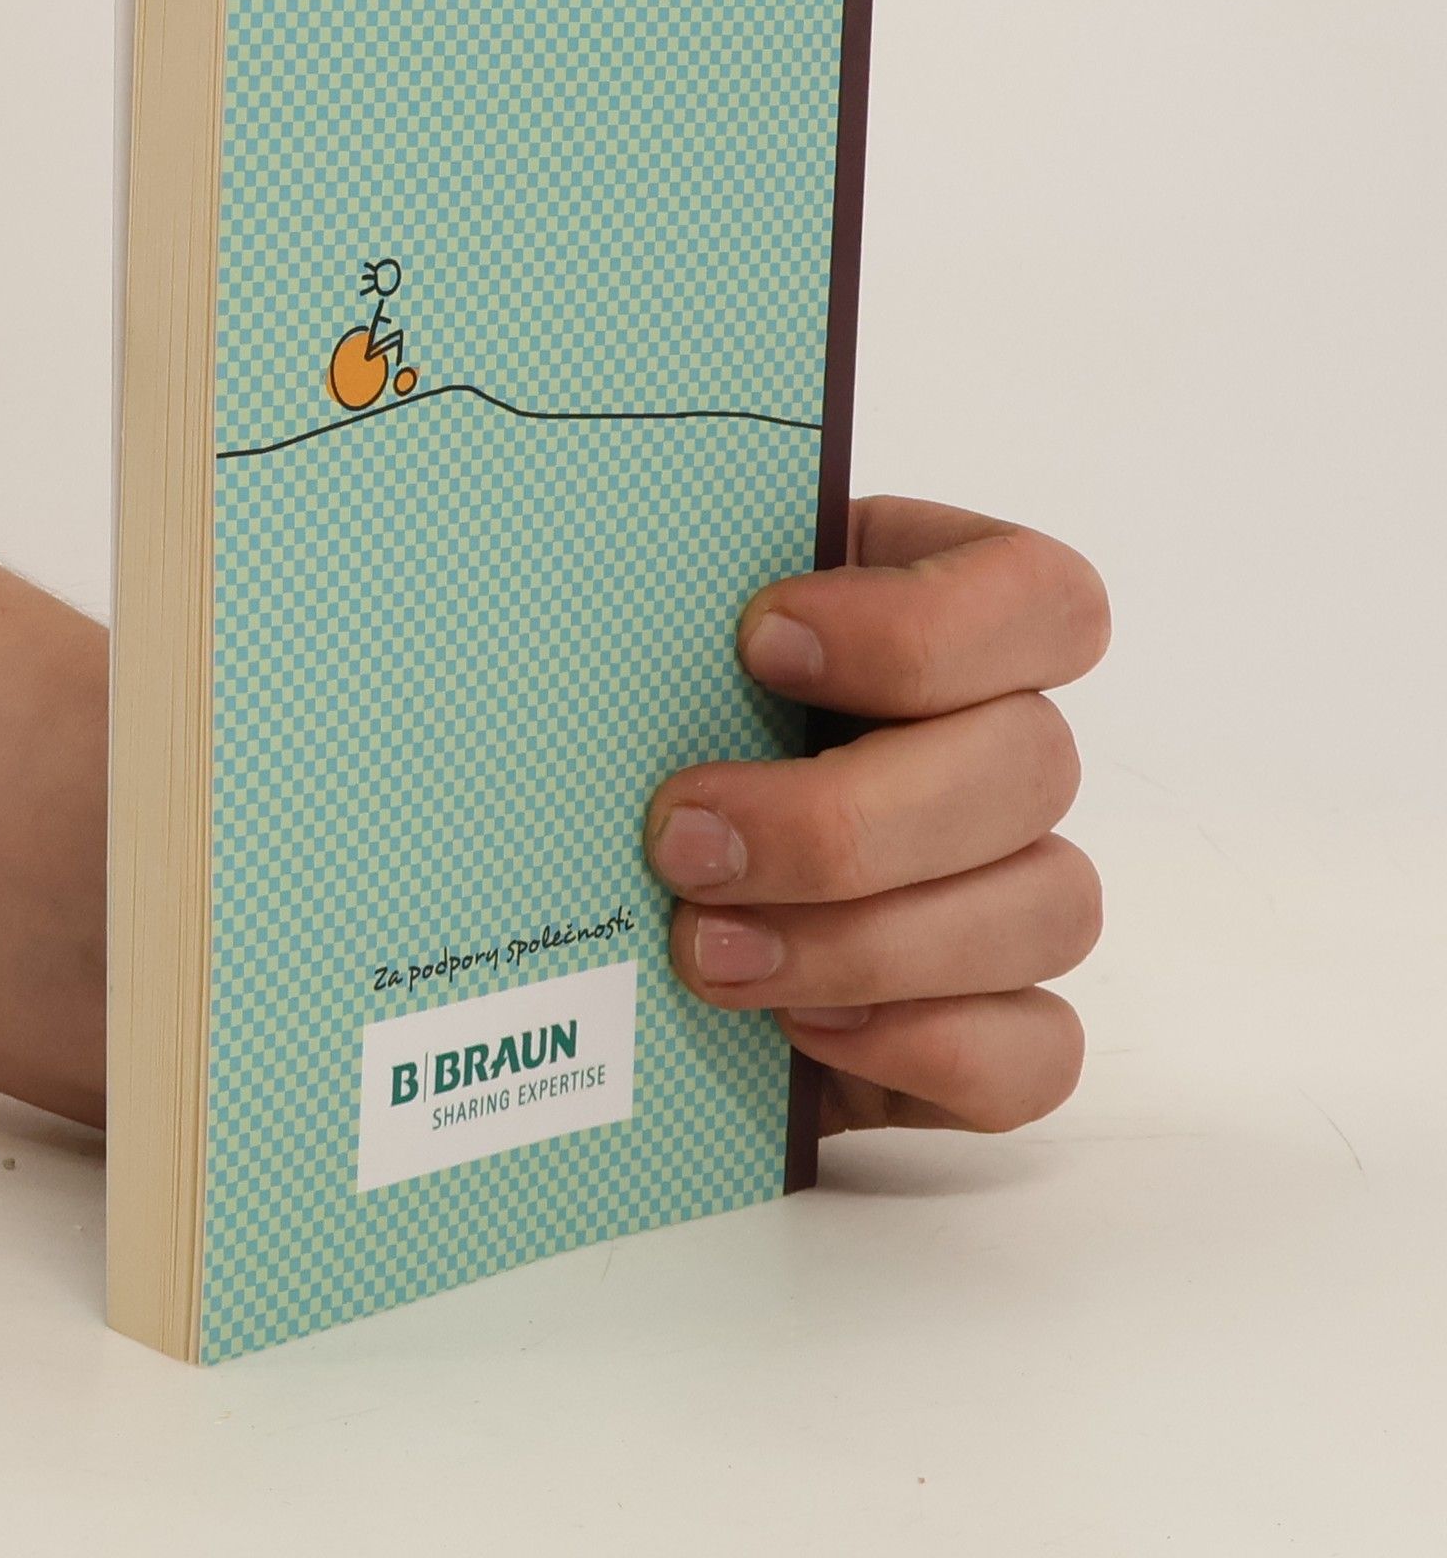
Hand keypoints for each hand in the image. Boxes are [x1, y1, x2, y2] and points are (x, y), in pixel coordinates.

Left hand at [646, 496, 1110, 1135]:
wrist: (600, 942)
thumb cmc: (632, 769)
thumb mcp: (640, 676)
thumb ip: (677, 636)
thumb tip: (615, 619)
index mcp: (928, 622)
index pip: (1036, 594)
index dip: (922, 624)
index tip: (759, 643)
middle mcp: (994, 750)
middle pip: (1033, 764)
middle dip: (845, 817)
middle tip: (686, 844)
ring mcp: (1012, 891)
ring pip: (1047, 908)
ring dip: (868, 943)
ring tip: (711, 956)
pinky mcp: (998, 1028)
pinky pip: (1036, 1052)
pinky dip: (923, 1045)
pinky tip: (798, 1030)